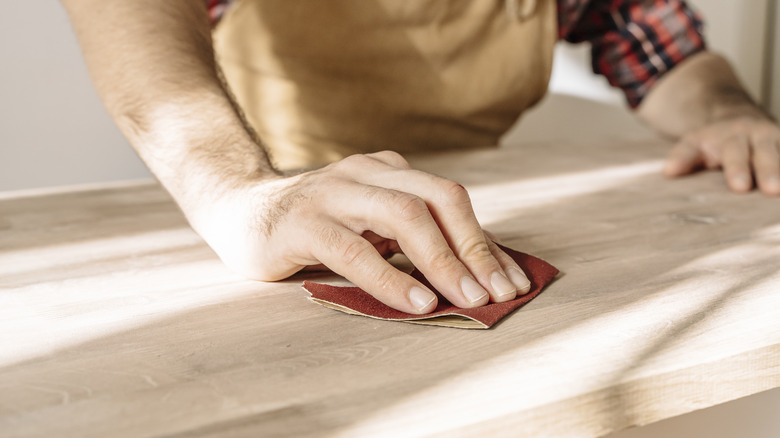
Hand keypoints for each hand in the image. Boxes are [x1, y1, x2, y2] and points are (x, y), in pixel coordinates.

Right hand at [192, 151, 531, 313]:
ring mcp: (332, 192)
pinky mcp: (302, 223)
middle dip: (474, 247)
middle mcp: (365, 172)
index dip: (486, 241)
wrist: (239, 212)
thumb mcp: (368, 225)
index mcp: (388, 171)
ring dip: (442, 260)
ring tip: (467, 298)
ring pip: (402, 216)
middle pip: (436, 200)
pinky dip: (390, 278)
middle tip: (499, 291)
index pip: (450, 200)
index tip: (514, 281)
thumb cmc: (315, 227)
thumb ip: (409, 239)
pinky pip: (355, 250)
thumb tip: (473, 273)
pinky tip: (415, 303)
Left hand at [664, 116, 779, 195]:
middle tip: (772, 190)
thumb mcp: (694, 143)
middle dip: (770, 171)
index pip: (734, 154)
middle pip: (766, 154)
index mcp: (732, 138)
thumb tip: (669, 171)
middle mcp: (760, 137)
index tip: (739, 187)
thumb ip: (684, 156)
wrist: (736, 117)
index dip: (737, 169)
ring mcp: (778, 141)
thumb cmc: (713, 140)